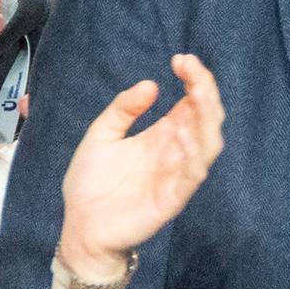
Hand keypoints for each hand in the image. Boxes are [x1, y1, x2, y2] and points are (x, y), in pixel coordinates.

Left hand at [58, 54, 224, 282]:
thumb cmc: (91, 185)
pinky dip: (194, 155)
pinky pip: (191, 176)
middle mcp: (175, 152)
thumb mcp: (101, 135)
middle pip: (206, 118)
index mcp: (162, 135)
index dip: (194, 79)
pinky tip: (184, 134)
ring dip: (207, 118)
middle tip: (191, 68)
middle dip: (205, 91)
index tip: (180, 60)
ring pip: (208, 145)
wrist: (80, 228)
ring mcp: (176, 175)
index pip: (191, 103)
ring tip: (198, 94)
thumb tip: (152, 85)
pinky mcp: (171, 199)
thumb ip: (124, 109)